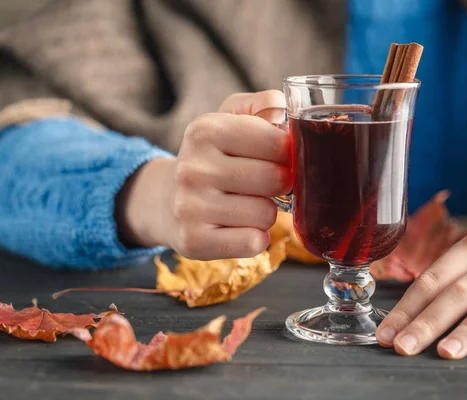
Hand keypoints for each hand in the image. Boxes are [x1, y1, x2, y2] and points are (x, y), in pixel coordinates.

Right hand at [116, 90, 290, 259]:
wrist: (168, 201)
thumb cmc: (213, 158)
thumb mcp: (230, 120)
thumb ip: (262, 104)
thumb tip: (282, 106)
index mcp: (206, 130)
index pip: (277, 142)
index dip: (289, 154)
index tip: (280, 158)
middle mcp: (193, 167)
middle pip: (275, 179)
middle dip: (281, 184)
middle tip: (267, 185)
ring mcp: (190, 206)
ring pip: (266, 214)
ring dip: (267, 212)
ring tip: (249, 205)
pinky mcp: (194, 240)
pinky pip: (253, 242)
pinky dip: (256, 238)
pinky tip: (241, 227)